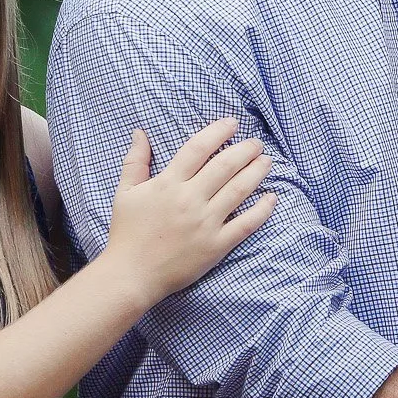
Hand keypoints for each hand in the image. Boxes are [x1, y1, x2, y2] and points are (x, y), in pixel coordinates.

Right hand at [103, 119, 275, 301]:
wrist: (131, 275)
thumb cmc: (127, 233)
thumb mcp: (125, 193)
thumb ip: (135, 161)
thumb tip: (140, 132)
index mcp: (168, 184)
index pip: (198, 148)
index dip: (217, 132)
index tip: (231, 123)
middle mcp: (189, 200)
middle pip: (224, 166)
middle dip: (245, 150)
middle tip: (257, 143)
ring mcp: (205, 223)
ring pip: (238, 190)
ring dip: (256, 172)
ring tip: (266, 162)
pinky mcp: (216, 246)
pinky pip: (245, 224)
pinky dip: (262, 210)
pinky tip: (272, 198)